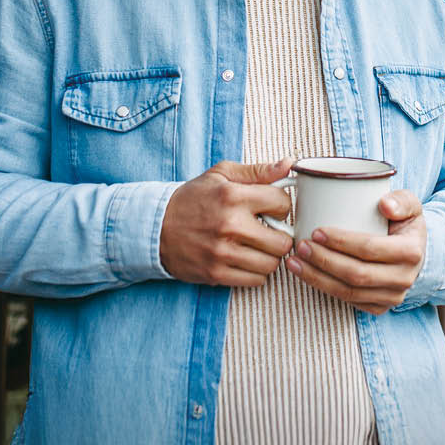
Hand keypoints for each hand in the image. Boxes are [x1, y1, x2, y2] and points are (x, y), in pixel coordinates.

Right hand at [159, 158, 294, 286]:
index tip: (271, 209)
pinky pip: (256, 280)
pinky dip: (256, 272)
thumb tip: (289, 164)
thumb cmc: (192, 199)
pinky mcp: (216, 274)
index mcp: (233, 196)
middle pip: (283, 241)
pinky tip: (245, 259)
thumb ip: (258, 171)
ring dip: (269, 256)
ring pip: (271, 264)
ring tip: (256, 246)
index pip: (283, 204)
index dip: (281, 206)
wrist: (155, 227)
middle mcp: (230, 225)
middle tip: (269, 232)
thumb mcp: (221, 175)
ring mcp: (222, 252)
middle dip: (280, 236)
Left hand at [285, 189, 426, 314]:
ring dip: (317, 278)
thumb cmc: (404, 223)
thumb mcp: (409, 205)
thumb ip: (401, 200)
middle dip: (324, 261)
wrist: (414, 252)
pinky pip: (348, 301)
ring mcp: (392, 296)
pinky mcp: (379, 307)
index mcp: (411, 252)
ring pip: (348, 292)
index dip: (341, 242)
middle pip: (356, 274)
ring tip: (295, 262)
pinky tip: (307, 274)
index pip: (370, 249)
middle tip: (302, 246)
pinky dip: (324, 288)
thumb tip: (384, 205)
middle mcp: (404, 278)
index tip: (317, 231)